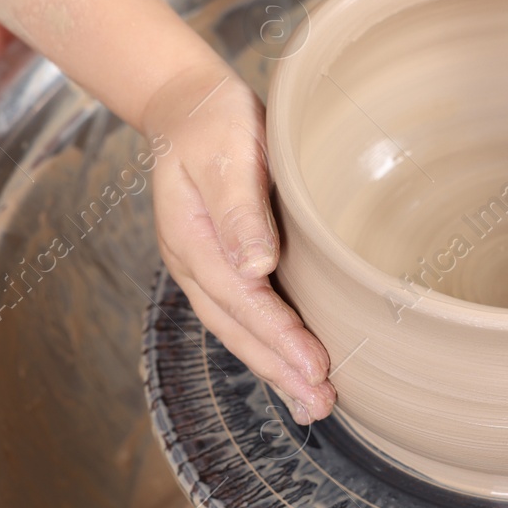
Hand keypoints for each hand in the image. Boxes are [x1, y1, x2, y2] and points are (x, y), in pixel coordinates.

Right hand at [142, 62, 335, 422]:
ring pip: (240, 329)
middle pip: (238, 328)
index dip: (278, 336)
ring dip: (276, 368)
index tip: (314, 365)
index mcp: (192, 239)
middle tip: (320, 404)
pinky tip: (295, 367)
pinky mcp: (224, 264)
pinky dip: (270, 345)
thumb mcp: (224, 154)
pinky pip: (246, 314)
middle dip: (279, 370)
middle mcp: (194, 263)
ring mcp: (206, 267)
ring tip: (313, 403)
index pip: (241, 299)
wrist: (187, 104)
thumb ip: (238, 210)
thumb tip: (254, 267)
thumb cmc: (211, 122)